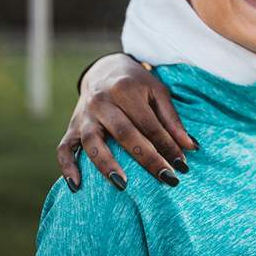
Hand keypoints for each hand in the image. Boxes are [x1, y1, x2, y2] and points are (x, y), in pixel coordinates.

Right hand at [56, 53, 197, 190]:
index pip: (149, 124)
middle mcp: (101, 102)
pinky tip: (78, 186)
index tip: (182, 165)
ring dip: (106, 165)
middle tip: (166, 178)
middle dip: (147, 158)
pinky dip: (68, 167)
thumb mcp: (158, 92)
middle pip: (124, 134)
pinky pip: (64, 148)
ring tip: (123, 185)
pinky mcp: (71, 127)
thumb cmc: (137, 84)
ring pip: (92, 142)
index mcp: (125, 89)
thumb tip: (191, 147)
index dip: (167, 145)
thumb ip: (172, 119)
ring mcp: (84, 116)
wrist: (104, 69)